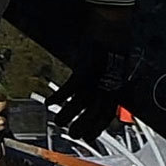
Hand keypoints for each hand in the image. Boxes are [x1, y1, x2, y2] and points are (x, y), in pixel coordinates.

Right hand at [55, 0, 137, 122]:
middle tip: (73, 134)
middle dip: (83, 126)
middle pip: (95, 114)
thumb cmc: (113, 46)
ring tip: (58, 122)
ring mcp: (96, 79)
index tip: (89, 137)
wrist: (111, 28)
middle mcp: (107, 87)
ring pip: (80, 104)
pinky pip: (70, 88)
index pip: (107, 116)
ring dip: (68, 114)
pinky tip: (50, 102)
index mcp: (115, 89)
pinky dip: (59, 96)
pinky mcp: (84, 70)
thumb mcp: (114, 69)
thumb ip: (108, 83)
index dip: (98, 128)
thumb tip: (102, 95)